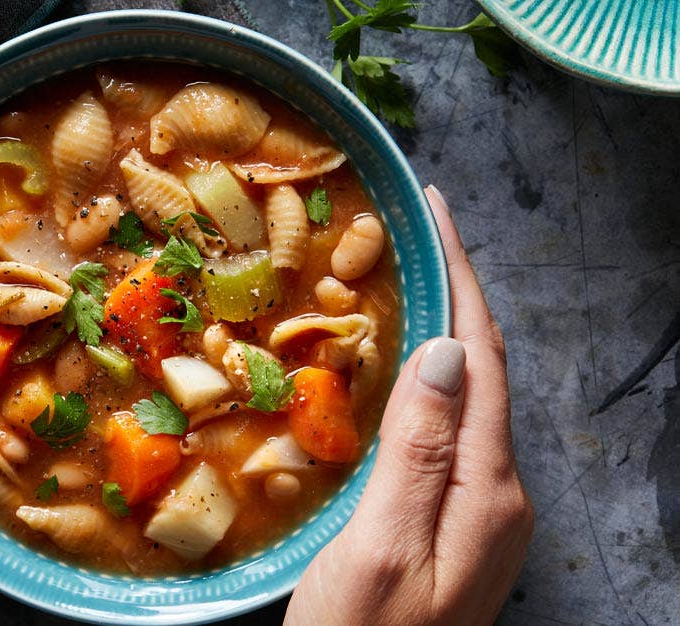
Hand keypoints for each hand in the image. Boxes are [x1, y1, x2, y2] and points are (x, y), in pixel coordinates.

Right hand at [285, 186, 534, 623]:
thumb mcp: (378, 550)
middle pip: (482, 373)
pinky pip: (444, 437)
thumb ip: (418, 452)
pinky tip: (387, 378)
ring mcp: (477, 519)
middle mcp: (497, 498)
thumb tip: (447, 350)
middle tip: (406, 232)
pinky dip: (421, 387)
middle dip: (452, 294)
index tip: (433, 209)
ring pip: (463, 403)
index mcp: (488, 492)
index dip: (460, 277)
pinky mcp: (449, 534)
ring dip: (436, 337)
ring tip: (395, 283)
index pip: (484, 359)